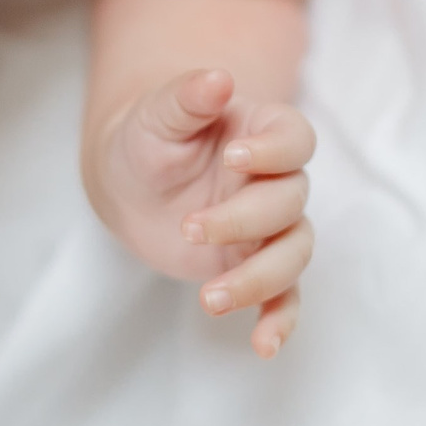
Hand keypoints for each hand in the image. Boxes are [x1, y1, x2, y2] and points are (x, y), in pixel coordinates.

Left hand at [87, 68, 314, 358]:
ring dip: (260, 278)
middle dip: (244, 220)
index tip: (232, 158)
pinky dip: (280, 321)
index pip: (295, 138)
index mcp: (261, 132)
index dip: (274, 151)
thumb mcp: (156, 115)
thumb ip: (186, 97)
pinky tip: (263, 346)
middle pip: (290, 201)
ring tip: (209, 299)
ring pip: (293, 252)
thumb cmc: (148, 137)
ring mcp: (269, 227)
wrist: (130, 182)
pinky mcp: (254, 266)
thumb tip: (218, 79)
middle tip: (189, 228)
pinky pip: (284, 296)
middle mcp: (276, 179)